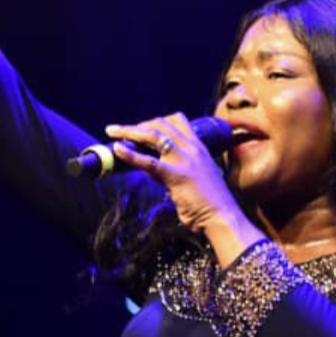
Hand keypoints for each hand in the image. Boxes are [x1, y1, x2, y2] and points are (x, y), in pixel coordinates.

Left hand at [105, 112, 241, 233]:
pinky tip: (117, 149)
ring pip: (153, 136)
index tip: (141, 127)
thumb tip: (151, 166)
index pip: (177, 121)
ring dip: (129, 131)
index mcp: (199, 146)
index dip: (156, 121)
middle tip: (118, 130)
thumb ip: (175, 168)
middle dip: (137, 125)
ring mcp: (183, 159)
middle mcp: (191, 148)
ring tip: (112, 132)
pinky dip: (130, 154)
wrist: (223, 216)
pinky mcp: (174, 175)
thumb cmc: (210, 202)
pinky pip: (148, 161)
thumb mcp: (196, 176)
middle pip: (160, 125)